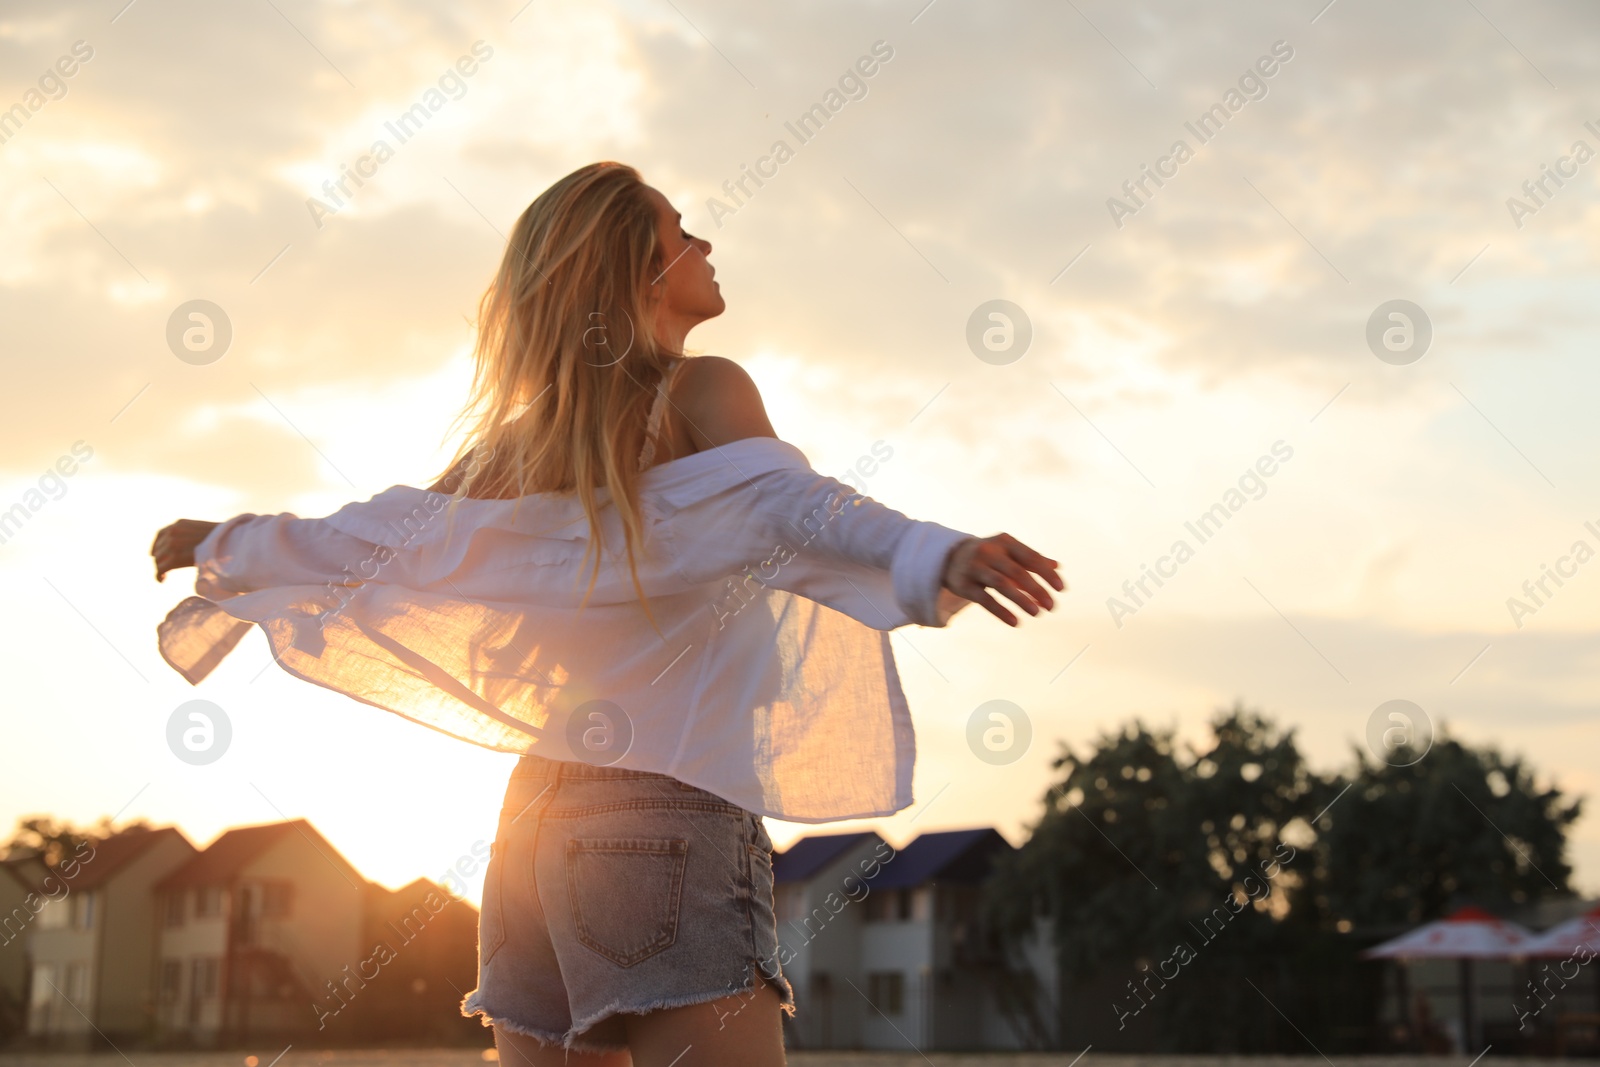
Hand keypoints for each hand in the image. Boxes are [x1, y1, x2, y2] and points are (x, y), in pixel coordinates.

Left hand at [151, 519, 220, 582]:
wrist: (232, 542)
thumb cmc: (224, 539)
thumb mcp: (204, 531)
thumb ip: (191, 535)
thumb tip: (187, 547)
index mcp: (180, 523)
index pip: (161, 535)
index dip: (157, 546)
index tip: (159, 556)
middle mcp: (173, 531)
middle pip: (158, 549)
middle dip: (160, 560)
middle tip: (164, 570)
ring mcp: (173, 543)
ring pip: (158, 560)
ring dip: (160, 569)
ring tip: (164, 577)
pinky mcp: (175, 557)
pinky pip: (160, 568)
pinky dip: (158, 576)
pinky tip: (162, 581)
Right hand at [941, 533, 1064, 626]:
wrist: (949, 557)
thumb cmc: (988, 555)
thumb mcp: (1008, 552)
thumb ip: (1031, 559)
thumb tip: (1057, 567)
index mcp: (1005, 542)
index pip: (1031, 557)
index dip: (1047, 574)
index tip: (1061, 589)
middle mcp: (989, 551)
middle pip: (1017, 572)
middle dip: (1037, 590)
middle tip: (1052, 607)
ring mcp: (975, 567)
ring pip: (1001, 584)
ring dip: (1021, 600)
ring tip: (1037, 613)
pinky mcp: (963, 584)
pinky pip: (984, 599)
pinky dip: (1001, 611)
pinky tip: (1015, 622)